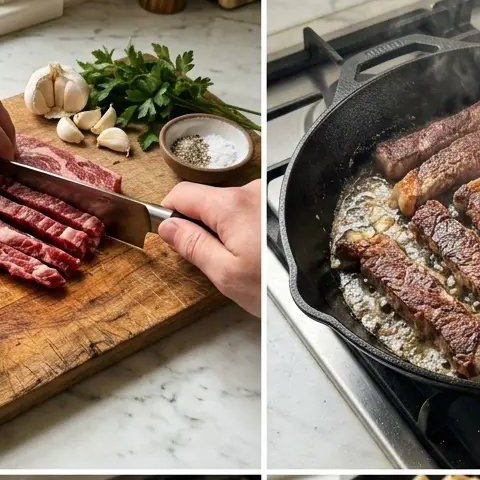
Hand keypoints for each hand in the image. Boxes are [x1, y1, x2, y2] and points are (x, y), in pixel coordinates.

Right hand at [157, 180, 260, 314]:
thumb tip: (167, 227)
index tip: (167, 233)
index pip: (181, 193)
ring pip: (221, 207)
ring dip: (218, 229)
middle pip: (203, 200)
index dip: (168, 213)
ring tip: (231, 259)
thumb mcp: (223, 273)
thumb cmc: (272, 285)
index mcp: (231, 205)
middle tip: (206, 257)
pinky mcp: (270, 209)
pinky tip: (245, 253)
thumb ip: (191, 244)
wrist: (311, 287)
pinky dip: (236, 229)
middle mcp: (248, 193)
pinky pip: (240, 213)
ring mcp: (261, 198)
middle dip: (197, 225)